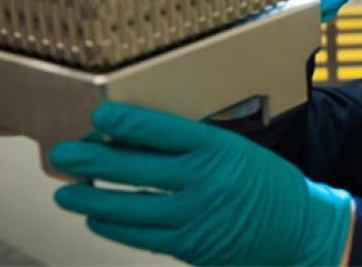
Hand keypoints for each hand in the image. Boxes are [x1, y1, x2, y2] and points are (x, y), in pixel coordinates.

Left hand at [49, 102, 351, 265]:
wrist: (299, 227)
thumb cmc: (266, 183)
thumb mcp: (237, 150)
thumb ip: (194, 146)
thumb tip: (137, 140)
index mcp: (219, 148)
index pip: (163, 130)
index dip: (126, 123)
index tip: (99, 116)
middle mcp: (205, 180)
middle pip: (136, 169)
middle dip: (92, 161)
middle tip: (63, 154)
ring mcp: (196, 216)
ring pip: (130, 207)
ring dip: (91, 199)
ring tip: (65, 192)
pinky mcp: (191, 245)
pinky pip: (142, 236)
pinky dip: (114, 226)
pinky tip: (96, 217)